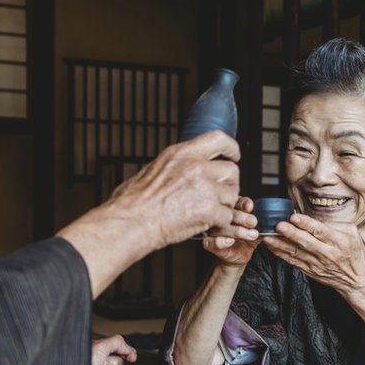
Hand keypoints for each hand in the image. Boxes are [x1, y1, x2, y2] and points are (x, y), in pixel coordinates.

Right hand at [108, 130, 241, 247]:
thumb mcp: (151, 169)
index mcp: (180, 154)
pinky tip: (206, 225)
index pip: (218, 139)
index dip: (231, 147)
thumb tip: (177, 167)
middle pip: (231, 170)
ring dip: (224, 205)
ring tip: (208, 213)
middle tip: (221, 195)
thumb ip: (173, 166)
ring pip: (232, 195)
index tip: (234, 155)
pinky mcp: (208, 210)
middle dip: (229, 184)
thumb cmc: (132, 202)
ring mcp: (204, 188)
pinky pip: (226, 216)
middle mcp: (195, 167)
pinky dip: (220, 223)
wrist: (130, 223)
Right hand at [202, 196, 260, 267]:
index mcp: (232, 211)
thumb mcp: (256, 230)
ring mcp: (215, 231)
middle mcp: (222, 219)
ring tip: (251, 235)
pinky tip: (230, 241)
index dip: (243, 203)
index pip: (237, 202)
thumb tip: (271, 221)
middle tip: (253, 222)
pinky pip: (211, 242)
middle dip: (242, 218)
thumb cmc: (246, 240)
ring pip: (222, 228)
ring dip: (237, 231)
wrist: (237, 257)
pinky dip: (220, 241)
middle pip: (229, 214)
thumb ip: (261, 224)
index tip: (250, 207)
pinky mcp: (210, 243)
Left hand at [262, 213, 364, 294]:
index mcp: (339, 241)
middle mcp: (328, 253)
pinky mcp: (310, 271)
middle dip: (290, 234)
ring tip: (267, 236)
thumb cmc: (354, 253)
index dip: (306, 224)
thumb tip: (315, 216)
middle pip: (306, 242)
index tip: (294, 217)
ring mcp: (318, 264)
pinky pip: (293, 262)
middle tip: (277, 225)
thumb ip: (334, 224)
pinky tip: (272, 248)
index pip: (320, 231)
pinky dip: (281, 255)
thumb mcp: (352, 233)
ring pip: (296, 253)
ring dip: (280, 245)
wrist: (356, 279)